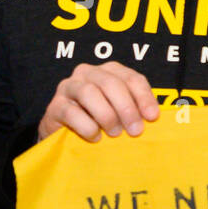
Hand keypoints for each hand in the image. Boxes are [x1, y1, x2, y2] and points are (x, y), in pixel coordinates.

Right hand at [38, 62, 159, 141]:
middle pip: (111, 83)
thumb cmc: (99, 121)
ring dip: (106, 115)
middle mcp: (87, 73)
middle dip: (126, 108)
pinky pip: (71, 112)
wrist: (65, 134)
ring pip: (89, 92)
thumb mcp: (121, 113)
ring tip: (115, 133)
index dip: (144, 97)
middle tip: (135, 131)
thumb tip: (153, 118)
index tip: (152, 117)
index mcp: (109, 71)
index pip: (131, 78)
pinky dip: (87, 126)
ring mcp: (68, 87)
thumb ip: (135, 110)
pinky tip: (95, 137)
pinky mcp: (54, 106)